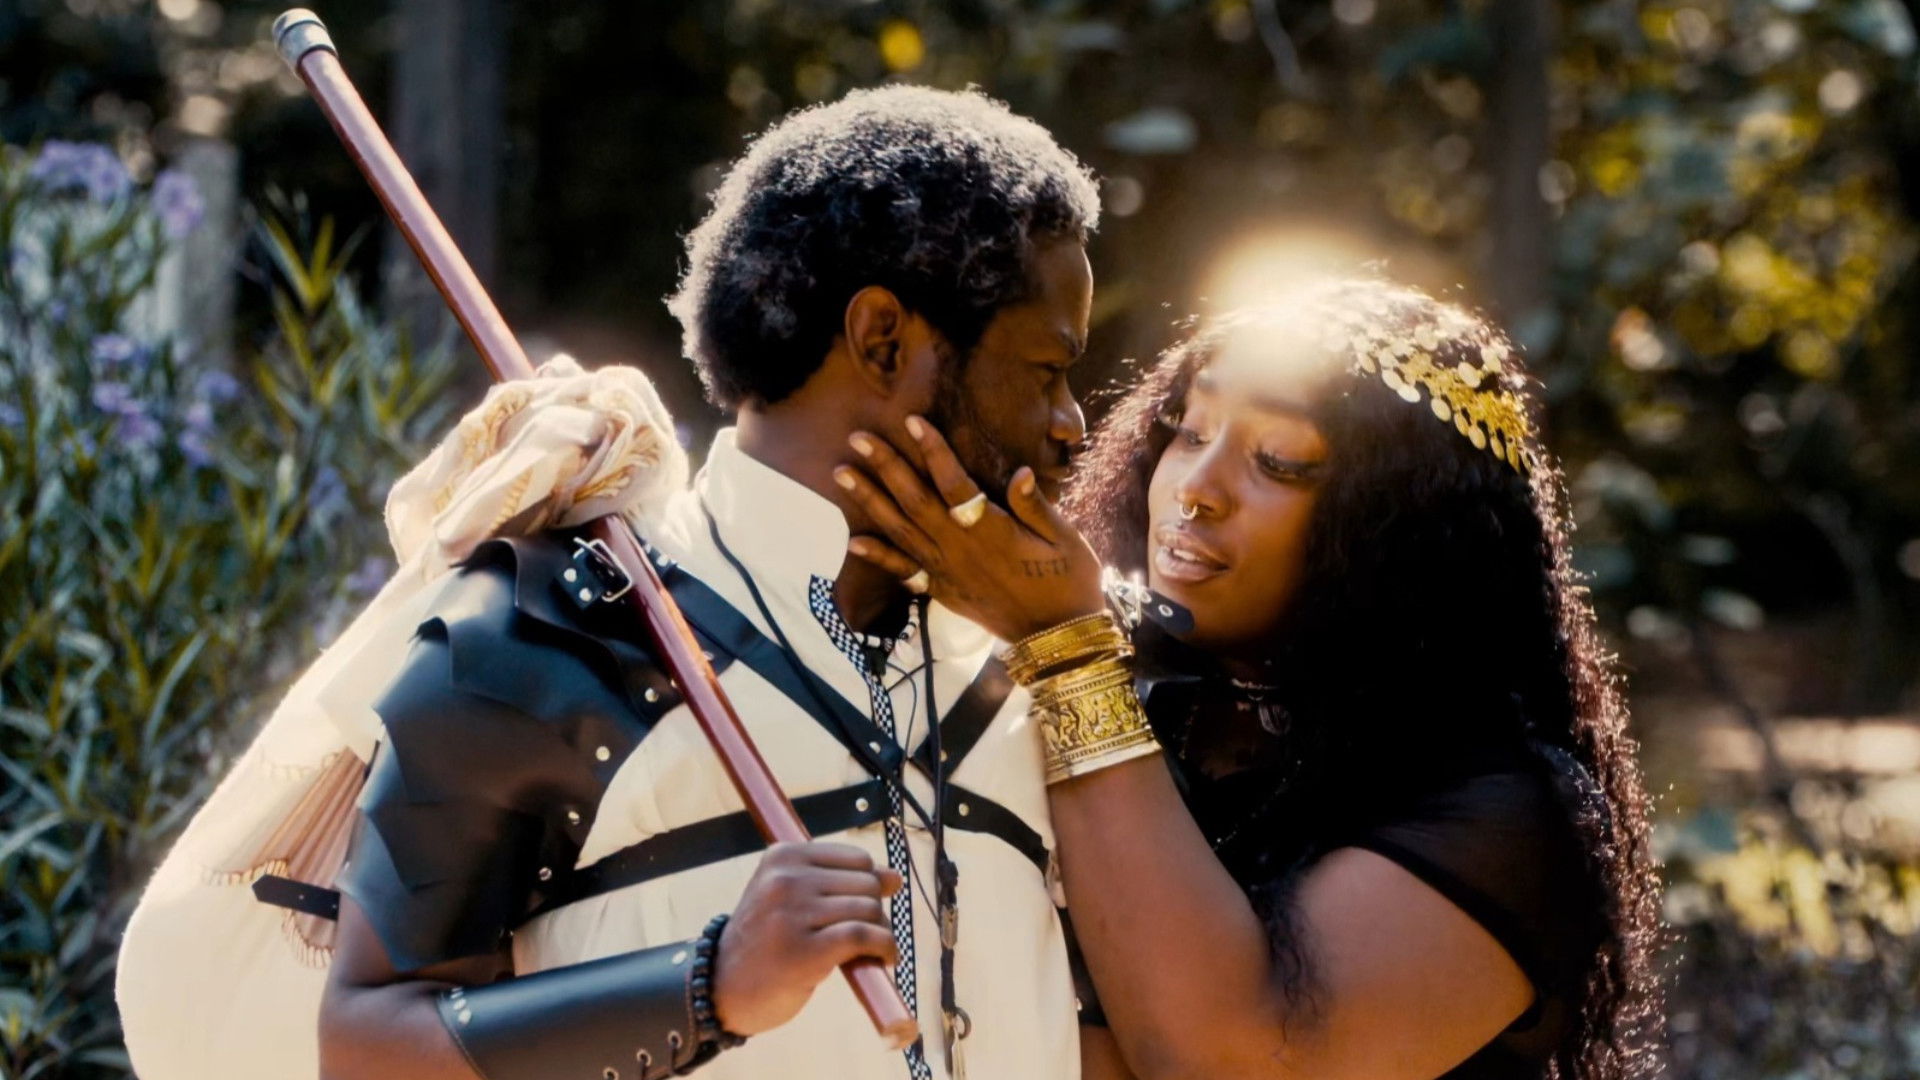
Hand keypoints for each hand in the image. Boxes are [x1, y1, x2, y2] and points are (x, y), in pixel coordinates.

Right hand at [712, 841, 902, 1036]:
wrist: (724, 989)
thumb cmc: (766, 943)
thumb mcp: (794, 900)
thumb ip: (841, 883)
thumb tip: (894, 876)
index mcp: (782, 857)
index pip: (857, 859)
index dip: (871, 885)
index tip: (864, 909)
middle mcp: (785, 880)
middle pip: (866, 883)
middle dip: (876, 911)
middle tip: (866, 937)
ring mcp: (792, 915)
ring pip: (868, 910)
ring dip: (882, 933)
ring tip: (872, 951)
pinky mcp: (804, 951)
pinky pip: (864, 936)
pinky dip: (884, 947)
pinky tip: (884, 959)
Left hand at [837, 415, 1105, 641]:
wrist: (1059, 637)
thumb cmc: (1070, 581)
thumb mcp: (1065, 540)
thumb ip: (1035, 506)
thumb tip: (1020, 472)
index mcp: (992, 531)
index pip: (954, 483)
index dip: (933, 450)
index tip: (912, 420)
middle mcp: (960, 549)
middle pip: (915, 501)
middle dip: (886, 466)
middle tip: (858, 438)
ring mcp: (947, 572)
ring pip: (900, 530)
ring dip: (870, 500)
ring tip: (842, 473)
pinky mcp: (943, 591)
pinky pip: (904, 572)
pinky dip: (878, 557)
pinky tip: (852, 541)